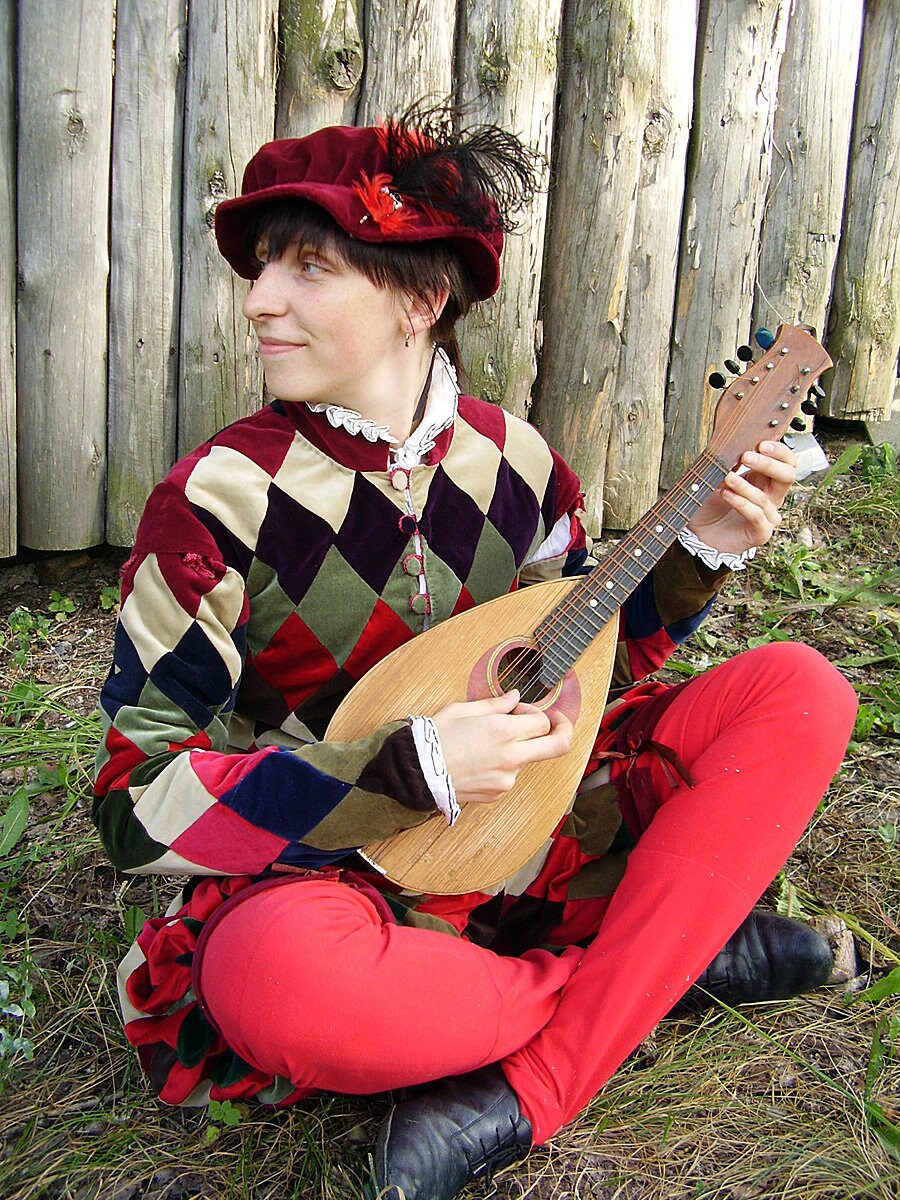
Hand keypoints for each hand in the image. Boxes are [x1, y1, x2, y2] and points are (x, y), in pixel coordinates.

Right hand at [432, 690, 572, 805]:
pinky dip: (501, 765)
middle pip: (557, 746)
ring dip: (517, 749)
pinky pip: (509, 775)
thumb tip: (515, 697)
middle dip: (564, 731)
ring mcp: (506, 778)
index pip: (543, 721)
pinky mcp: (498, 793)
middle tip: (560, 724)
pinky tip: (477, 760)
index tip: (524, 711)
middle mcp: (511, 756)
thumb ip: (496, 704)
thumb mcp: (462, 710)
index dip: (537, 712)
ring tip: (484, 745)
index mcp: (503, 731)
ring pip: (526, 759)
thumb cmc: (434, 738)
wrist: (416, 772)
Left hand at [687, 439, 796, 555]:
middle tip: (746, 457)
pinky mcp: (760, 532)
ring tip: (727, 478)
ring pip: (765, 497)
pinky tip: (726, 495)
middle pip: (788, 476)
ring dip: (744, 486)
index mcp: (766, 480)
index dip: (778, 451)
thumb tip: (736, 448)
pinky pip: (756, 516)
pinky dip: (741, 503)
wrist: (699, 534)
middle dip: (768, 464)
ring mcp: (768, 516)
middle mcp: (772, 497)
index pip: (787, 462)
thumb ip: (730, 464)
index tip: (760, 444)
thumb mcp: (718, 479)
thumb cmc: (711, 506)